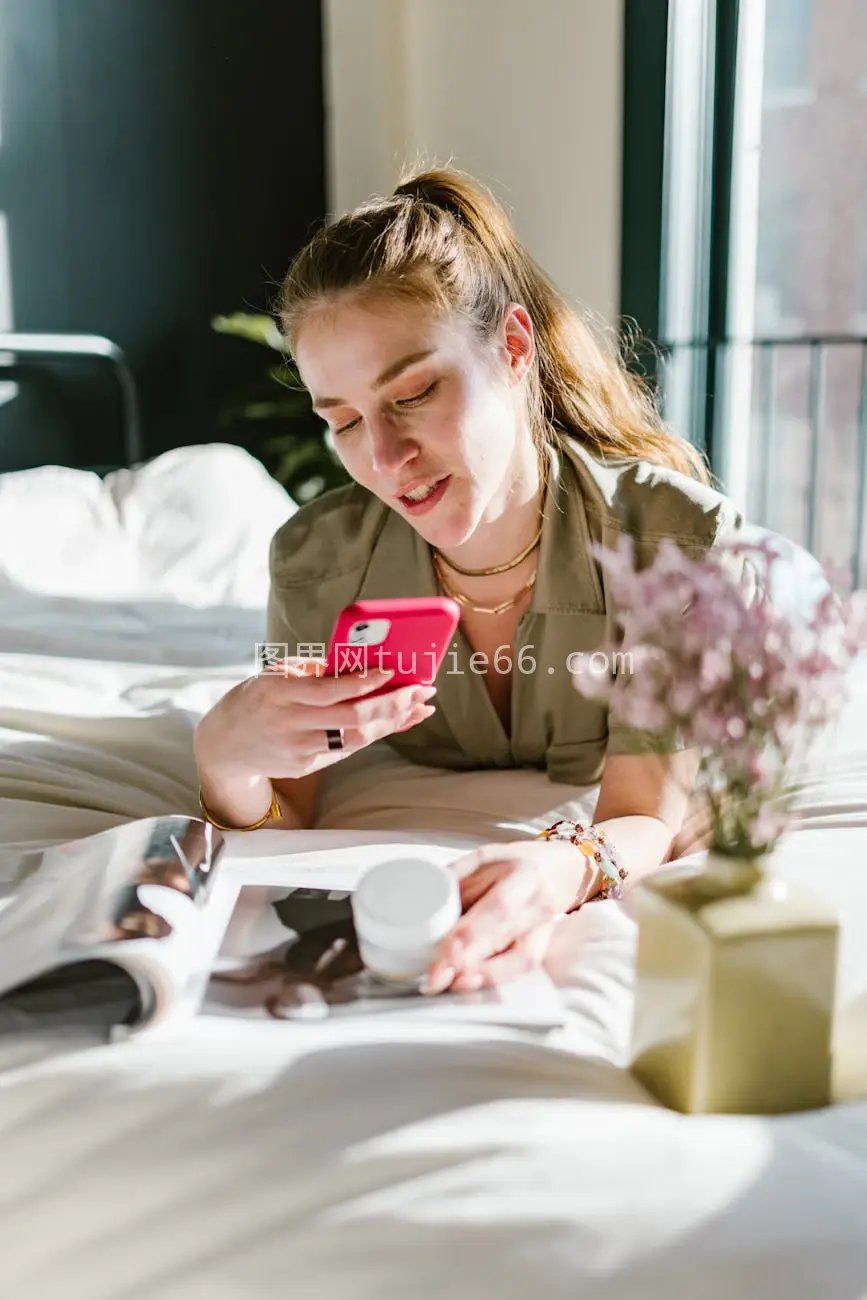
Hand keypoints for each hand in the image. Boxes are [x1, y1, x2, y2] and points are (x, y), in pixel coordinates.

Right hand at [194, 657, 435, 783]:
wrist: (224, 746)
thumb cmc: (256, 699)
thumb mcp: (274, 675)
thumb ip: (313, 670)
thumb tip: (360, 662)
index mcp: (278, 692)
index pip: (329, 689)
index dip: (364, 682)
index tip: (392, 670)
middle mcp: (289, 723)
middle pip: (352, 719)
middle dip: (392, 704)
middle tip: (421, 690)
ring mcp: (298, 748)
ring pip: (356, 738)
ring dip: (393, 722)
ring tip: (419, 707)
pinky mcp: (305, 765)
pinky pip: (347, 748)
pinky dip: (376, 734)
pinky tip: (397, 721)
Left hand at [425, 839, 597, 993]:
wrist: (559, 870)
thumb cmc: (515, 863)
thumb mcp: (484, 858)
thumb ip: (456, 879)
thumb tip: (421, 905)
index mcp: (523, 875)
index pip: (495, 910)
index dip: (468, 936)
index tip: (440, 956)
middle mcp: (538, 904)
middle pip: (503, 938)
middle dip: (467, 963)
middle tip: (436, 980)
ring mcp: (545, 928)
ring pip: (519, 960)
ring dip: (484, 977)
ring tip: (452, 986)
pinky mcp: (544, 945)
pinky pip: (522, 967)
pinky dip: (497, 978)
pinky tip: (472, 984)